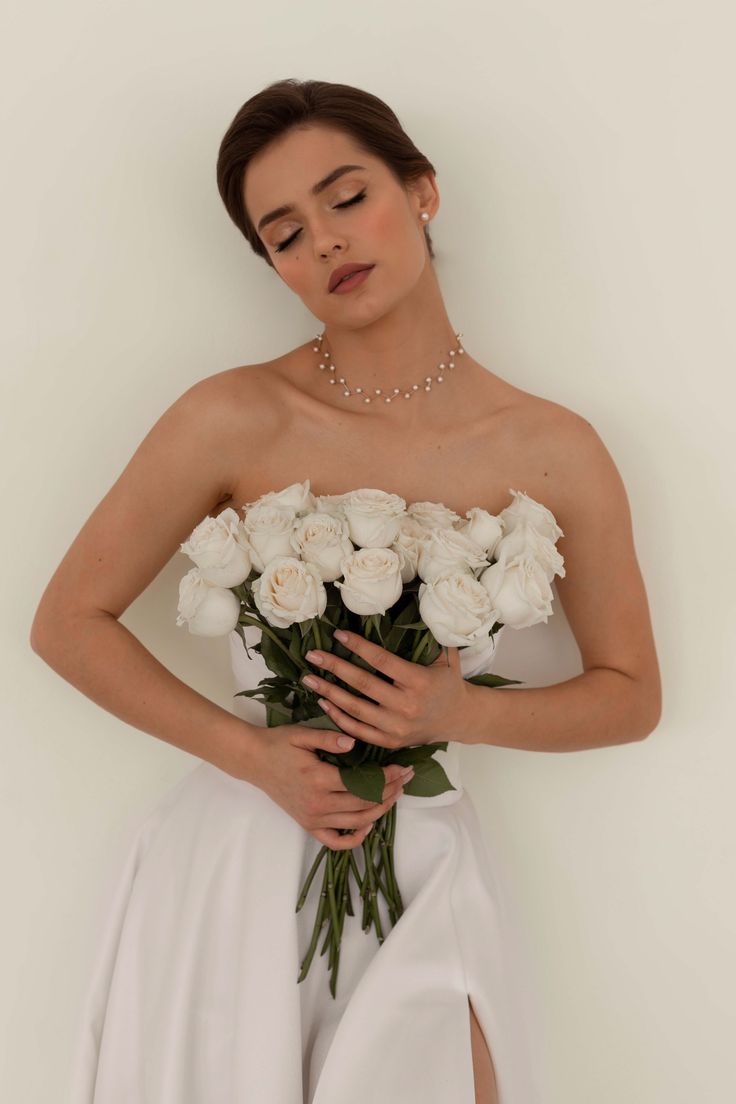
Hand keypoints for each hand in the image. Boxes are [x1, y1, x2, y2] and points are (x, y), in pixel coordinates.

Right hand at [248, 721, 414, 850]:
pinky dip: (354, 838)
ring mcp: (313, 818)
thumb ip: (328, 738)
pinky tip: (368, 825)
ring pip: (356, 822)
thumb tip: (354, 742)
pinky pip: (335, 842)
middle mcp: (318, 804)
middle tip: (406, 778)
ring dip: (380, 810)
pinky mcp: (308, 825)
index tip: (401, 766)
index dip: (386, 776)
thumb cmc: (279, 745)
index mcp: (318, 779)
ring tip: (396, 794)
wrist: (254, 761)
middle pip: (365, 803)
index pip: (363, 783)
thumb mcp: (302, 734)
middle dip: (390, 791)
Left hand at [300, 630, 470, 748]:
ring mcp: (397, 727)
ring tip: (309, 678)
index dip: (358, 647)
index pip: (382, 661)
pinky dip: (338, 717)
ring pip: (355, 709)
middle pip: (362, 684)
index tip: (339, 635)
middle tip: (313, 655)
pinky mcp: (390, 741)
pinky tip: (324, 702)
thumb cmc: (448, 682)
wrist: (459, 719)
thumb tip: (419, 606)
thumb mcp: (447, 657)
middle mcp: (406, 706)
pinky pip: (358, 730)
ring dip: (328, 693)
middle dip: (334, 667)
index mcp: (419, 682)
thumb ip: (433, 635)